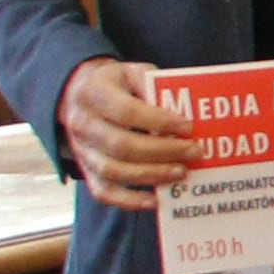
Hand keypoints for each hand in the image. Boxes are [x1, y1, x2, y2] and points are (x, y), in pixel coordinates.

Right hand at [60, 57, 194, 209]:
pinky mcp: (87, 170)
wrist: (78, 95)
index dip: (159, 121)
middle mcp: (82, 124)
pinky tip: (156, 200)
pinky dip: (129, 201)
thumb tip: (182, 106)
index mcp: (94, 94)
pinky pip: (104, 192)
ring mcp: (82, 150)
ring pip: (113, 171)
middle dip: (163, 152)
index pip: (127, 112)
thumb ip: (152, 84)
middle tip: (195, 152)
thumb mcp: (131, 72)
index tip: (188, 127)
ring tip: (182, 172)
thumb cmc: (116, 85)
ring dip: (151, 175)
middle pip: (122, 145)